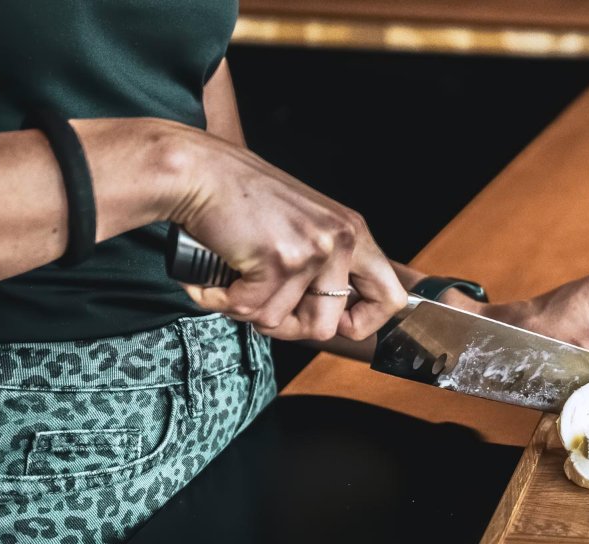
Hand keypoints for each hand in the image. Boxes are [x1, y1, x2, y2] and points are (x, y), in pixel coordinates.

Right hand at [159, 124, 405, 341]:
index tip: (335, 322)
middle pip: (326, 327)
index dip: (363, 323)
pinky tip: (214, 277)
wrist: (197, 171)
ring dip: (248, 309)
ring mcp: (312, 251)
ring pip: (279, 321)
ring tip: (234, 278)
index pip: (390, 298)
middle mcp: (339, 240)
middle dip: (288, 327)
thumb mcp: (305, 225)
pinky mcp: (278, 260)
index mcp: (352, 233)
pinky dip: (222, 300)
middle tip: (262, 302)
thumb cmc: (241, 199)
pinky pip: (249, 310)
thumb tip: (334, 322)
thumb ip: (326, 264)